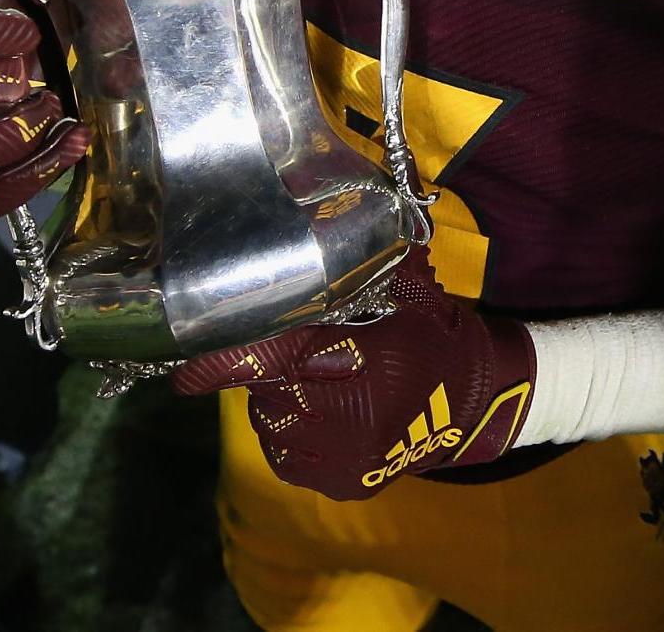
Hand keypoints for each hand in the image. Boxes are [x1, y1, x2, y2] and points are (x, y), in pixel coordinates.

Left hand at [172, 249, 536, 499]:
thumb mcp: (407, 286)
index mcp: (356, 364)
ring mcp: (336, 459)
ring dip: (279, 395)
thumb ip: (367, 252)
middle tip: (299, 343)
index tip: (184, 367)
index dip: (217, 363)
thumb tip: (352, 180)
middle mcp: (339, 420)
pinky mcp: (337, 483)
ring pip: (271, 419)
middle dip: (268, 364)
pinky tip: (323, 408)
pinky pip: (287, 449)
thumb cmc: (436, 335)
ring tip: (317, 376)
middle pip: (264, 388)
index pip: (268, 363)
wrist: (479, 404)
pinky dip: (293, 426)